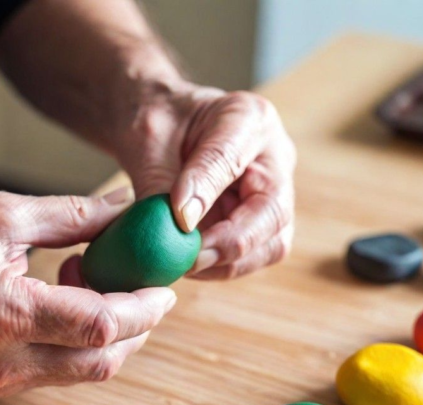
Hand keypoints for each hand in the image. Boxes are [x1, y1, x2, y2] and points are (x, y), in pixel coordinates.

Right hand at [0, 190, 175, 397]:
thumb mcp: (3, 215)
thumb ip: (73, 216)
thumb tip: (126, 211)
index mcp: (2, 313)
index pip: (98, 326)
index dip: (143, 308)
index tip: (164, 286)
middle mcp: (2, 361)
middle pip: (101, 360)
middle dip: (138, 325)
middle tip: (147, 285)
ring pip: (85, 370)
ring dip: (112, 333)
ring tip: (97, 281)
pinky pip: (61, 370)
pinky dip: (82, 340)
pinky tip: (73, 298)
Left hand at [114, 83, 295, 279]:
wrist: (158, 126)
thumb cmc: (155, 120)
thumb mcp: (148, 138)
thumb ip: (161, 178)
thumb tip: (180, 225)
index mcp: (249, 119)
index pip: (234, 159)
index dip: (207, 193)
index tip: (179, 219)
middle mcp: (273, 158)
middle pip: (274, 213)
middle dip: (231, 244)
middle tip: (188, 261)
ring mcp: (271, 193)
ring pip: (271, 244)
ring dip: (228, 264)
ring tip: (184, 266)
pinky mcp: (258, 223)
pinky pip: (251, 256)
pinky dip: (220, 267)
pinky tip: (187, 265)